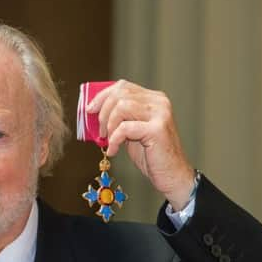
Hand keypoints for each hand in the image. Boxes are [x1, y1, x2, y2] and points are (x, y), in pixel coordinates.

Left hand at [86, 80, 194, 210]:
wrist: (171, 175)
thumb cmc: (151, 155)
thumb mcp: (131, 132)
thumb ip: (119, 119)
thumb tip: (93, 112)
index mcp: (154, 99)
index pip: (123, 86)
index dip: (102, 96)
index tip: (90, 110)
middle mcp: (159, 102)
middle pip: (121, 93)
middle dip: (103, 112)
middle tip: (100, 132)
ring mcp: (160, 114)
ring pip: (122, 106)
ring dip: (109, 125)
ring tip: (108, 141)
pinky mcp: (157, 129)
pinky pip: (125, 128)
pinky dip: (114, 140)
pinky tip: (113, 151)